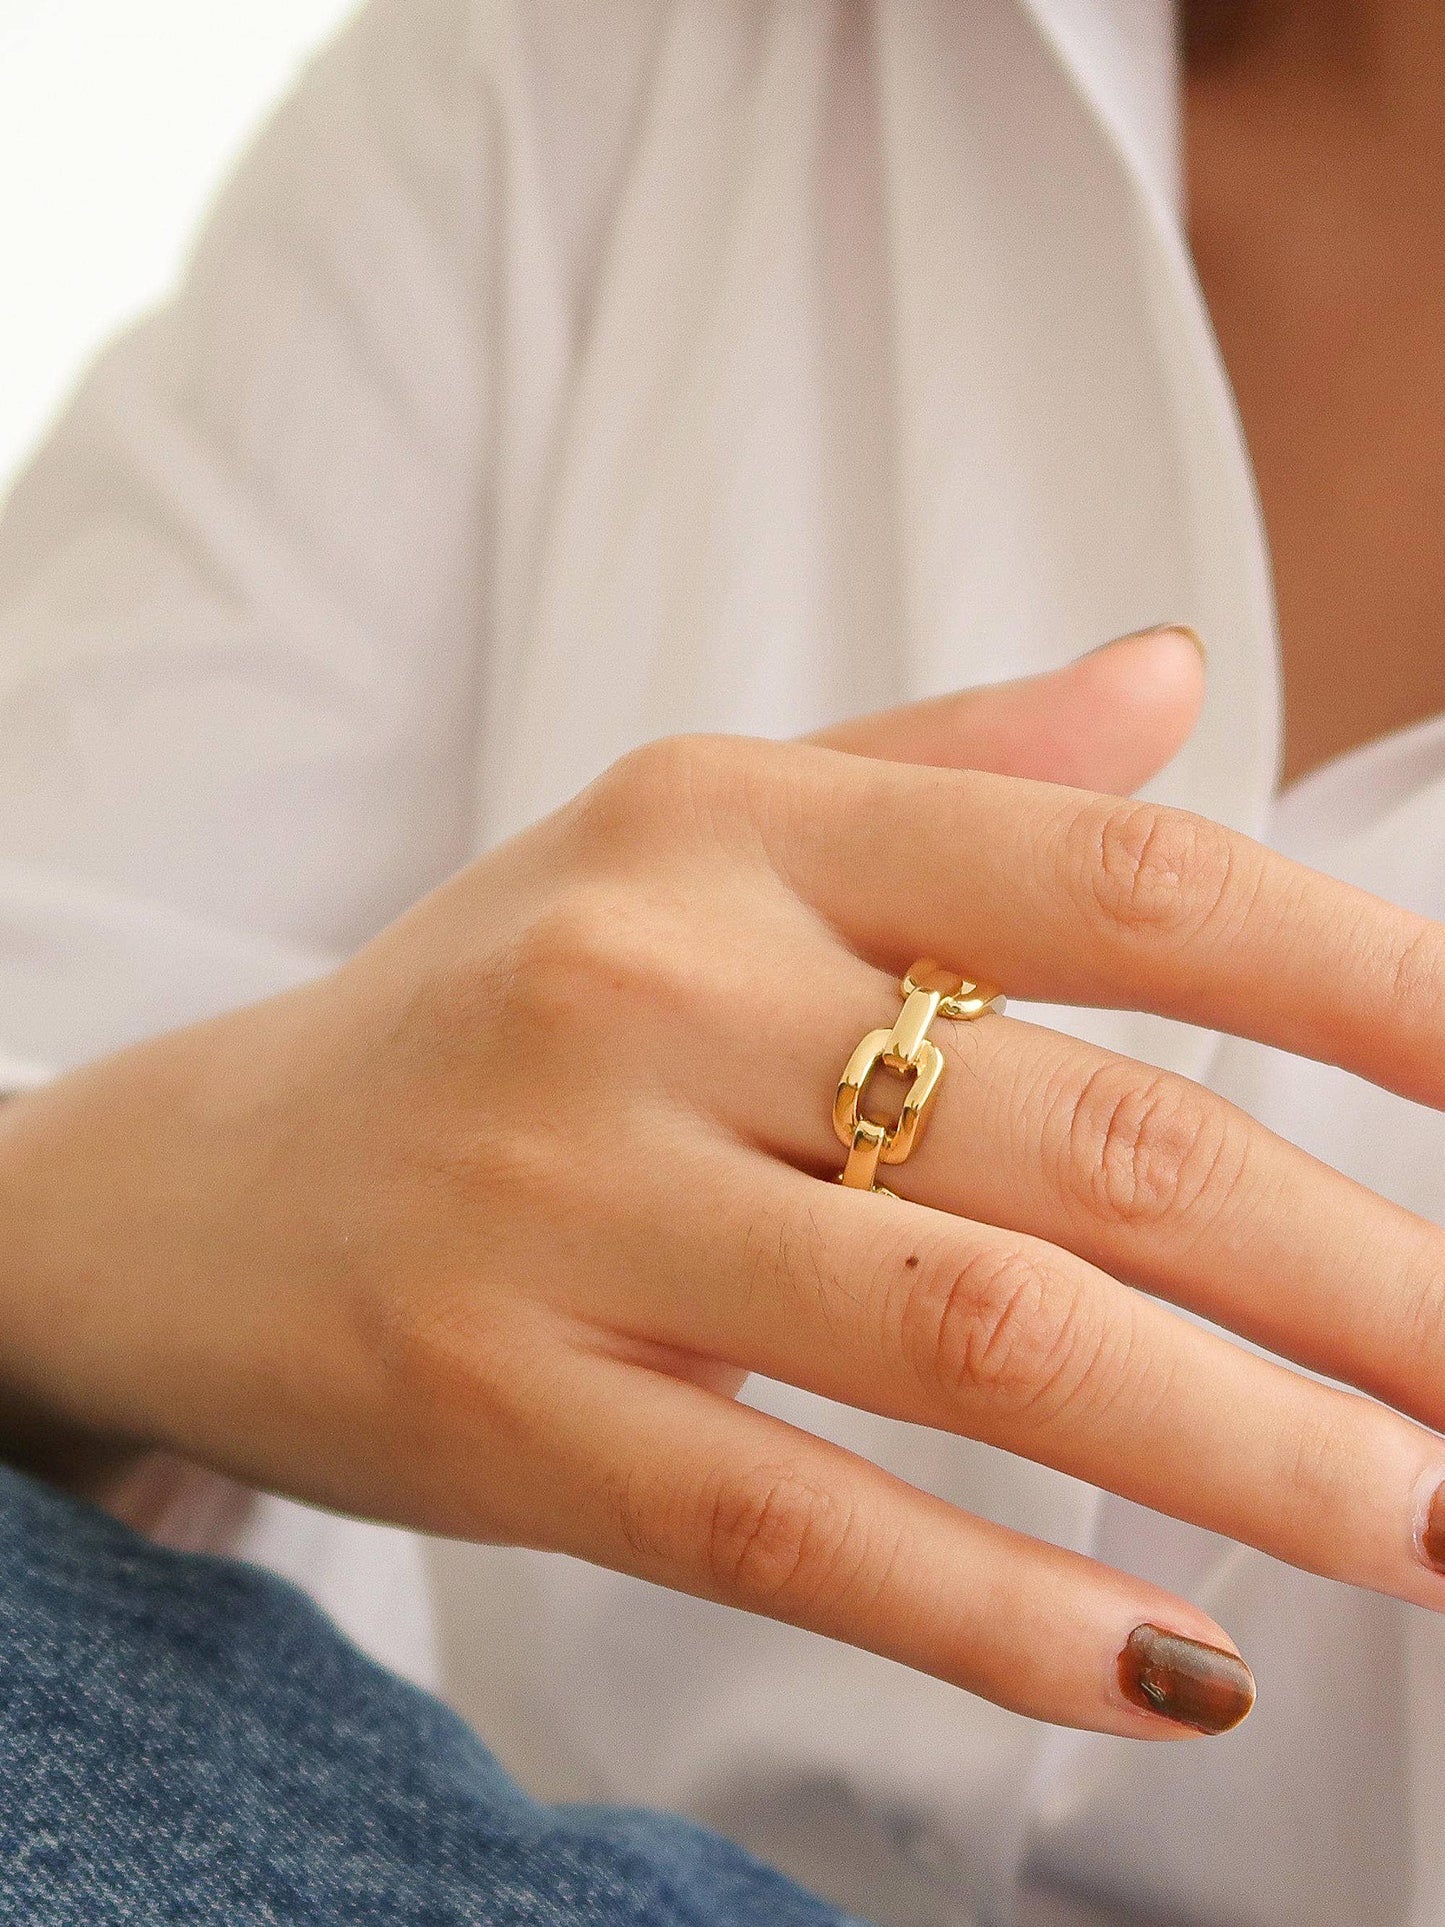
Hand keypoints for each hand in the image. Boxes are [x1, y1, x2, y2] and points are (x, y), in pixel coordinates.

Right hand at [5, 626, 1444, 1740]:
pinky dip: (1002, 1611)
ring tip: (1431, 1528)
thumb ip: (945, 765)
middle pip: (1089, 1139)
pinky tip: (1169, 1672)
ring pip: (976, 1337)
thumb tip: (1178, 681)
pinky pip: (793, 1524)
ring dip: (1246, 1454)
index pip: (1115, 875)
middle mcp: (656, 988)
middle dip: (1357, 1280)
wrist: (193, 1184)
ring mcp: (568, 1206)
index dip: (1359, 981)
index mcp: (732, 825)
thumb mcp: (686, 829)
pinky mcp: (501, 1410)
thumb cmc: (494, 1003)